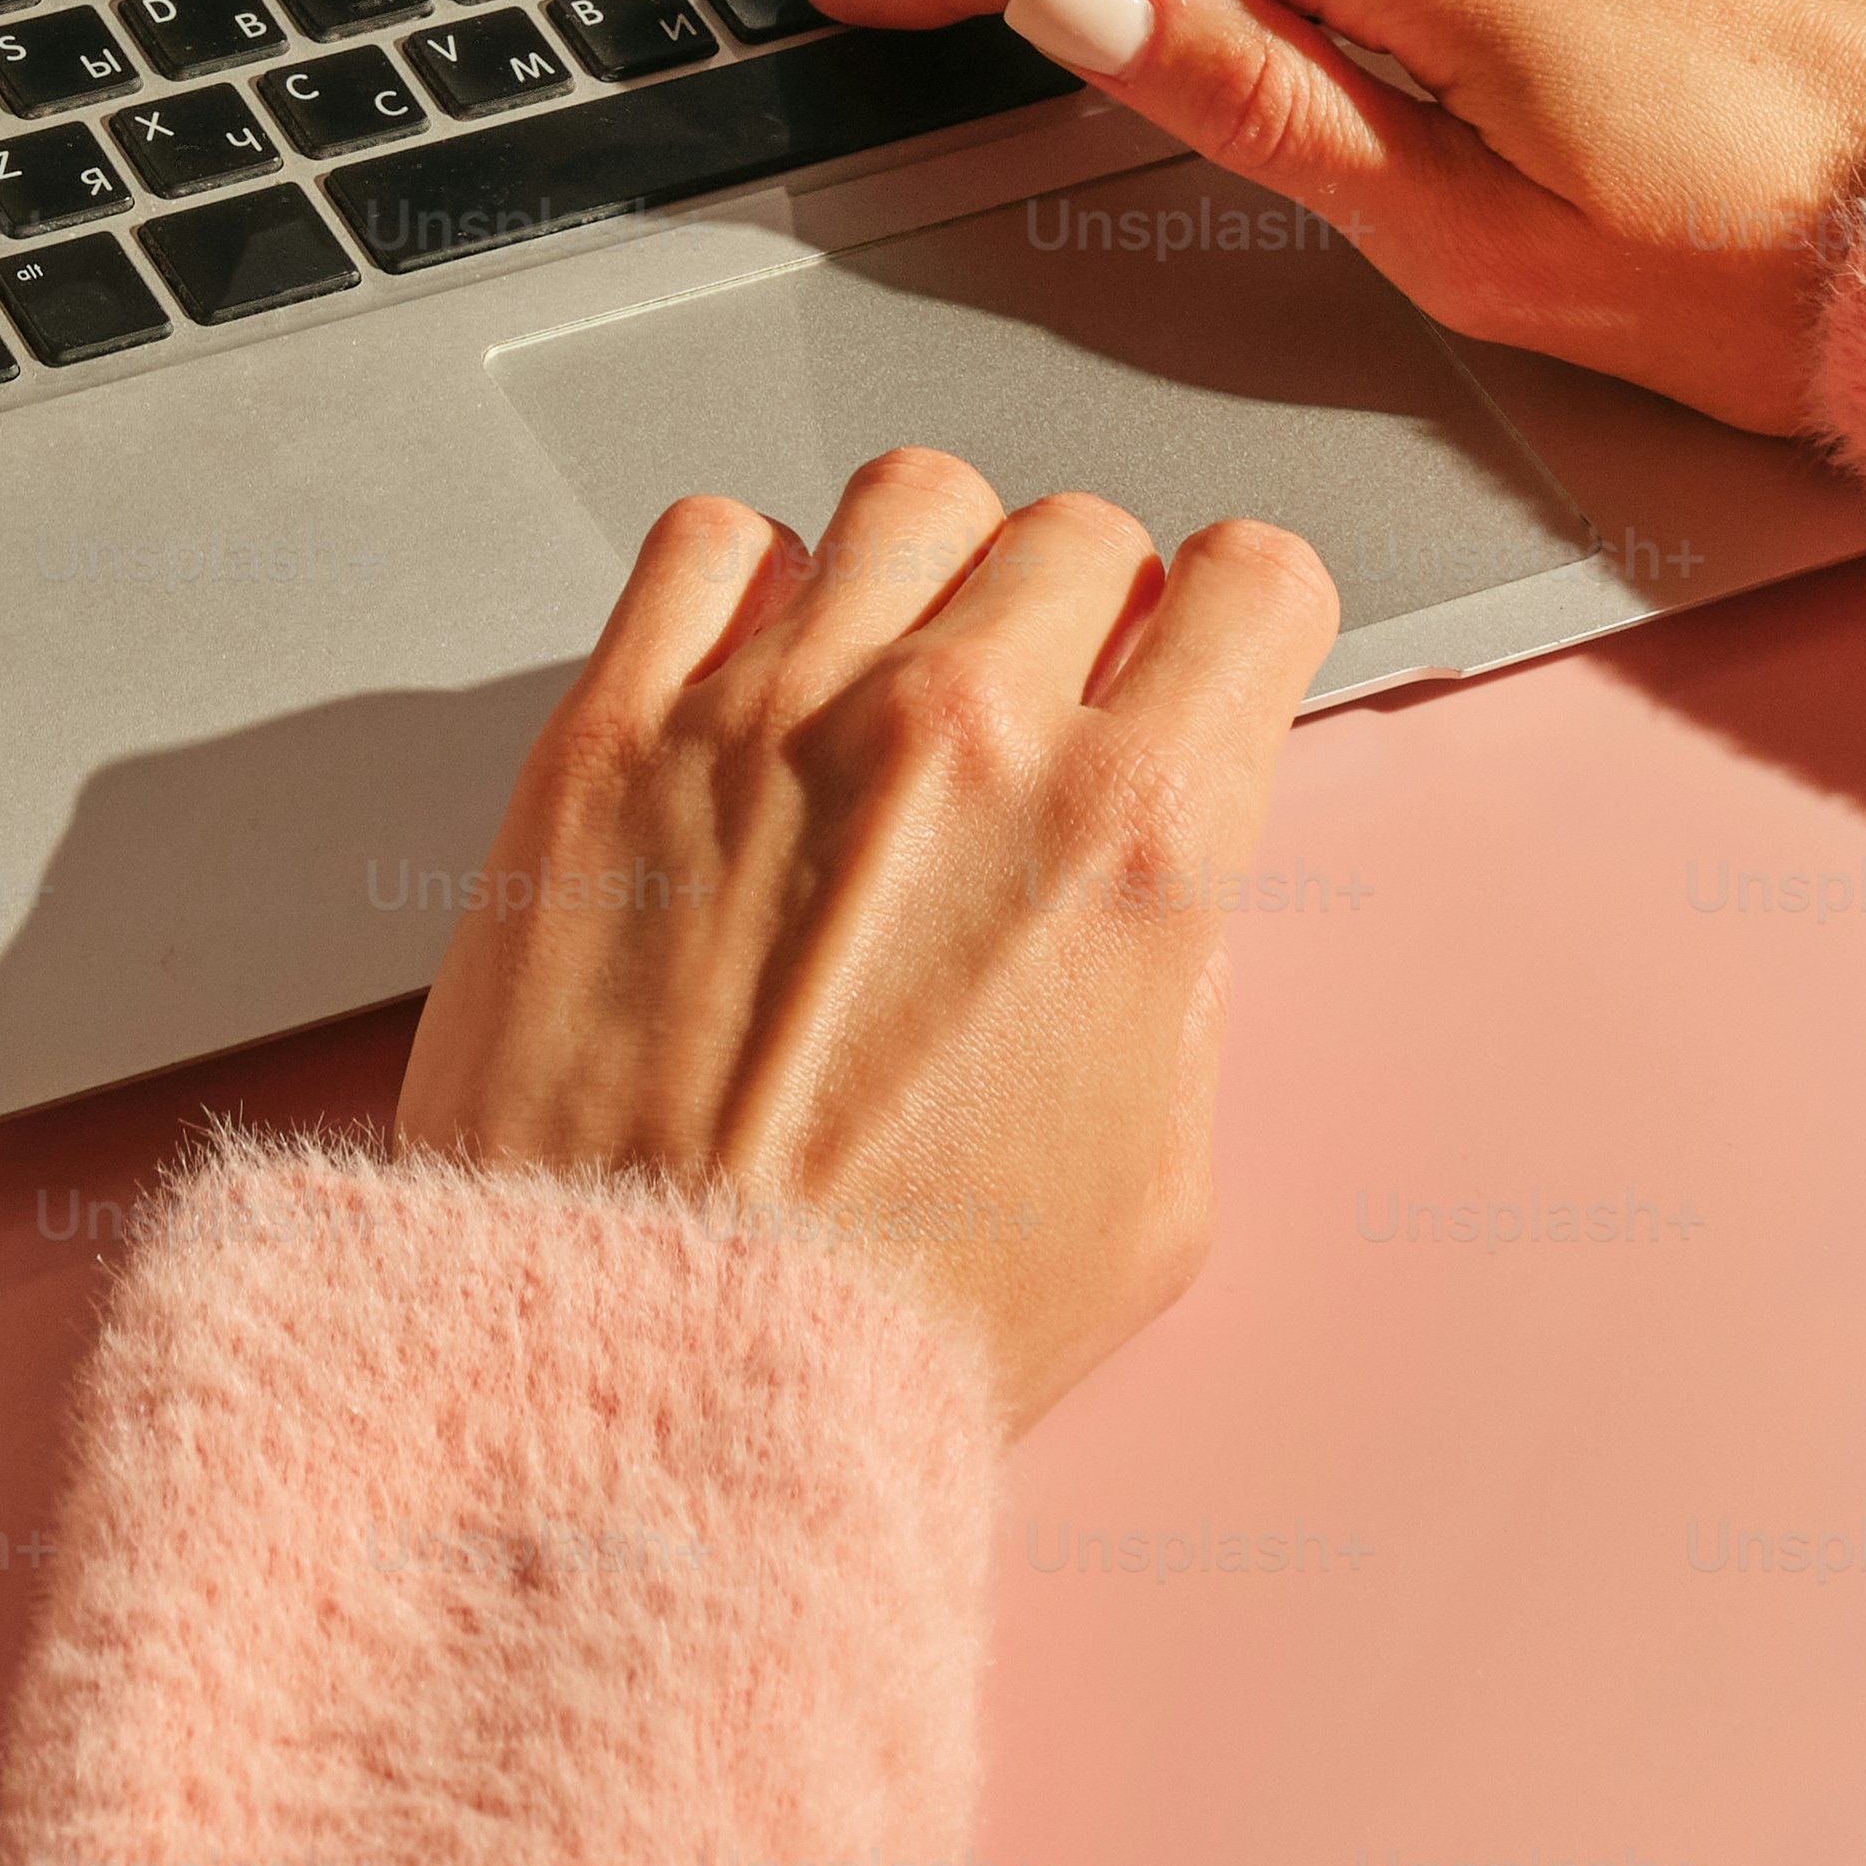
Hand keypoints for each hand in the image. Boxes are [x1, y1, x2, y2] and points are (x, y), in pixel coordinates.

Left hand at [394, 454, 1341, 1436]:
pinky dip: (743, 582)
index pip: (1252, 581)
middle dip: (1077, 615)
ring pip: (907, 501)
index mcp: (1132, 837)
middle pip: (1075, 532)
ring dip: (922, 575)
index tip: (1196, 657)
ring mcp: (775, 710)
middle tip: (1031, 719)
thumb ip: (1176, 973)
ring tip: (888, 686)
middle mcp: (963, 733)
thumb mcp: (1157, 1183)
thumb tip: (1154, 873)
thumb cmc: (890, 1317)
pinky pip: (707, 539)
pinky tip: (748, 678)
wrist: (651, 1364)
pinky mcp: (613, 728)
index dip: (1234, 623)